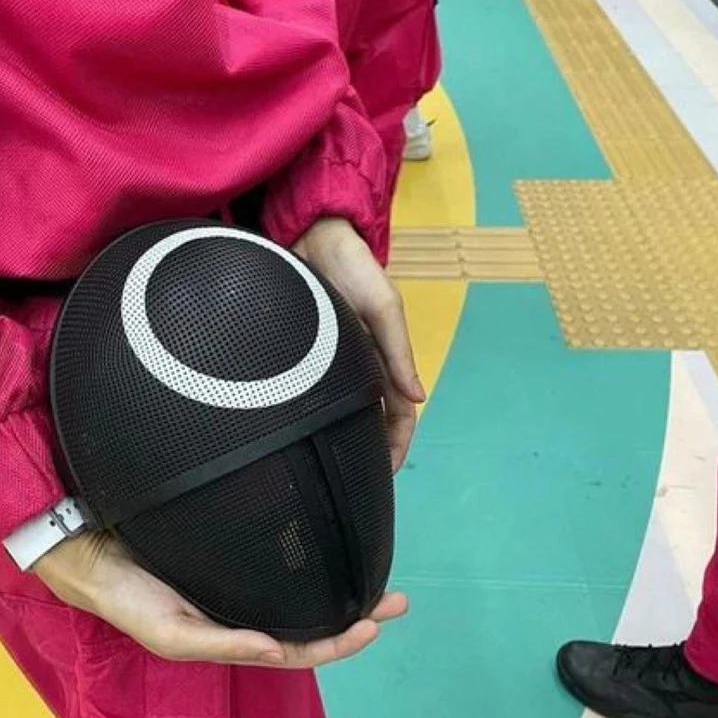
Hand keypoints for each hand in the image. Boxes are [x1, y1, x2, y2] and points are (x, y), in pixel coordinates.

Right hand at [35, 531, 407, 666]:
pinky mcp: (234, 549)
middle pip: (312, 621)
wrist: (96, 551)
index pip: (298, 648)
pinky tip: (332, 545)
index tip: (376, 624)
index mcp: (236, 636)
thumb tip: (277, 650)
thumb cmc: (131, 599)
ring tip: (379, 576)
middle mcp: (246, 611)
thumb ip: (223, 643)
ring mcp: (242, 581)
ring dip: (342, 588)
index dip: (338, 643)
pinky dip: (312, 559)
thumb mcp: (173, 633)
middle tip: (398, 599)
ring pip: (303, 592)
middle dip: (357, 615)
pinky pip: (283, 561)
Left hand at [293, 217, 425, 471]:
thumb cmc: (352, 267)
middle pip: (369, 419)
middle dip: (368, 451)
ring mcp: (330, 361)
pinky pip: (313, 392)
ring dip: (341, 436)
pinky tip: (299, 433)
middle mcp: (357, 365)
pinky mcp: (303, 354)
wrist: (309, 236)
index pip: (398, 414)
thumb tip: (418, 397)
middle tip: (351, 481)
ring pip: (341, 409)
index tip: (385, 476)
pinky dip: (314, 415)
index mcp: (382, 357)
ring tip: (327, 466)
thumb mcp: (382, 306)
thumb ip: (397, 349)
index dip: (396, 445)